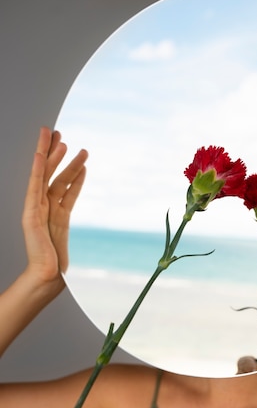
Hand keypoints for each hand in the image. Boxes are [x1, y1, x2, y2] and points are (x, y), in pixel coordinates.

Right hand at [22, 127, 87, 288]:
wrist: (46, 276)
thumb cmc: (55, 259)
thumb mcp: (63, 227)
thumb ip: (66, 207)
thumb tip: (75, 195)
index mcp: (51, 210)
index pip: (58, 181)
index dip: (65, 164)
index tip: (69, 146)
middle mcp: (42, 206)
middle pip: (49, 173)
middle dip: (53, 152)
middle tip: (57, 132)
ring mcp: (36, 209)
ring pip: (45, 177)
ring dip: (54, 157)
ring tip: (63, 140)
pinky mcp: (31, 214)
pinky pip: (37, 188)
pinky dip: (41, 172)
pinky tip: (47, 157)